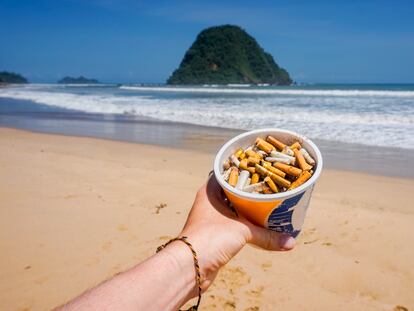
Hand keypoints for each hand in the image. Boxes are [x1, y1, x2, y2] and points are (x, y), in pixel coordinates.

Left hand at [180, 175, 294, 292]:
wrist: (190, 266)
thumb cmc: (210, 238)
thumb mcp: (243, 232)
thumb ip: (267, 235)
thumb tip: (291, 242)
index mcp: (210, 192)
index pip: (227, 174)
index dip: (243, 171)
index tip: (260, 169)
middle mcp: (209, 203)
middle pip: (233, 192)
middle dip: (250, 192)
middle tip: (270, 188)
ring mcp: (211, 219)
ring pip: (233, 210)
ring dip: (248, 210)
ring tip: (269, 206)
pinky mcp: (214, 235)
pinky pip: (233, 225)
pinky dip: (245, 226)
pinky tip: (259, 226)